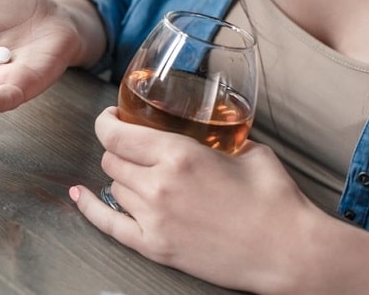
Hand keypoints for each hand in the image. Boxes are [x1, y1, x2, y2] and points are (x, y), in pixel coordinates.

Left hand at [69, 106, 328, 292]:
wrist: (289, 252)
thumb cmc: (274, 199)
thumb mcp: (247, 150)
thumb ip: (218, 138)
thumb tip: (209, 130)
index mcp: (177, 154)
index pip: (115, 133)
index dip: (107, 121)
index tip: (112, 117)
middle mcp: (157, 184)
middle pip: (111, 159)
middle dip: (119, 150)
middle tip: (133, 148)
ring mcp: (153, 218)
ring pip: (113, 187)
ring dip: (123, 178)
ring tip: (142, 176)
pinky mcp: (155, 246)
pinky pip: (108, 224)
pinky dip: (89, 208)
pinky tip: (79, 195)